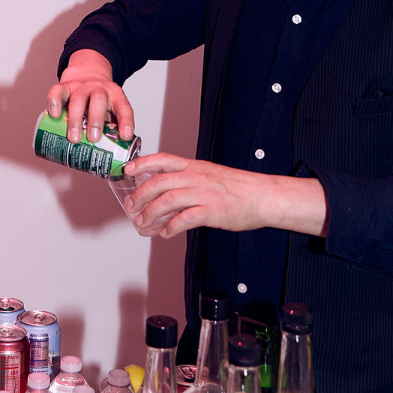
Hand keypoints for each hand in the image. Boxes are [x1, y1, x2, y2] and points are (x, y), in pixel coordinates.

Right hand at [46, 49, 135, 142]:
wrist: (87, 72)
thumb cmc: (99, 99)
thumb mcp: (112, 108)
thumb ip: (112, 126)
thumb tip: (113, 155)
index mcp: (115, 95)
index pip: (123, 107)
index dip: (126, 121)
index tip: (125, 136)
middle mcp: (98, 89)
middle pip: (98, 100)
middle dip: (96, 121)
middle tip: (93, 138)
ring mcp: (80, 87)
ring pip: (78, 100)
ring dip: (75, 119)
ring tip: (74, 138)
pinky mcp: (64, 87)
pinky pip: (58, 92)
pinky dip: (54, 103)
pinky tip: (55, 115)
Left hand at [120, 154, 328, 239]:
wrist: (264, 196)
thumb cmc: (239, 187)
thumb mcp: (211, 174)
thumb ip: (189, 180)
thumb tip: (167, 192)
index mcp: (195, 166)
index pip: (163, 159)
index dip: (142, 163)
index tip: (128, 170)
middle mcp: (197, 177)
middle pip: (159, 182)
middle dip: (140, 194)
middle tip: (130, 206)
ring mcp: (204, 193)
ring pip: (168, 200)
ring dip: (151, 213)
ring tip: (143, 223)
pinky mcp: (212, 211)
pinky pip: (185, 219)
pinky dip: (171, 227)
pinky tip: (165, 233)